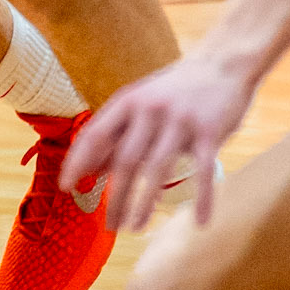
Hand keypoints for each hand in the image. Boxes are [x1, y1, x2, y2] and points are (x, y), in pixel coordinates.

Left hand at [61, 50, 255, 231]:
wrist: (223, 63)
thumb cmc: (175, 90)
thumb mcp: (141, 105)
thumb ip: (119, 133)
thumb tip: (93, 168)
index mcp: (128, 102)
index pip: (95, 135)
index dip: (78, 162)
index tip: (66, 187)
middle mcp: (150, 110)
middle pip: (125, 160)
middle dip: (114, 196)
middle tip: (109, 225)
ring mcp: (180, 120)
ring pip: (157, 169)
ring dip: (144, 202)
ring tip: (135, 227)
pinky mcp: (210, 130)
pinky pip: (203, 171)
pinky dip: (202, 198)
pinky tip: (200, 222)